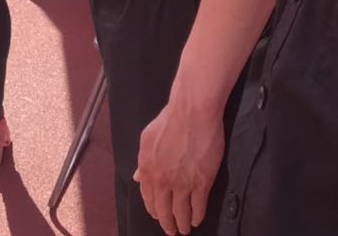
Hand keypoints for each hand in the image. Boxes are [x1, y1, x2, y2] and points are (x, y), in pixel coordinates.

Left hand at [133, 102, 225, 234]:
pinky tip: (197, 220)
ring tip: (184, 230)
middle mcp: (162, 180)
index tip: (158, 216)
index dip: (154, 210)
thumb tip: (136, 177)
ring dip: (182, 224)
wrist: (192, 113)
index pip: (148, 198)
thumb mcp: (147, 139)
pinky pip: (198, 206)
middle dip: (167, 223)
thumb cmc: (169, 121)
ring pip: (181, 212)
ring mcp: (182, 184)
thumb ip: (142, 162)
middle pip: (163, 210)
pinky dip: (197, 216)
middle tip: (171, 230)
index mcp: (147, 169)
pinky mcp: (201, 183)